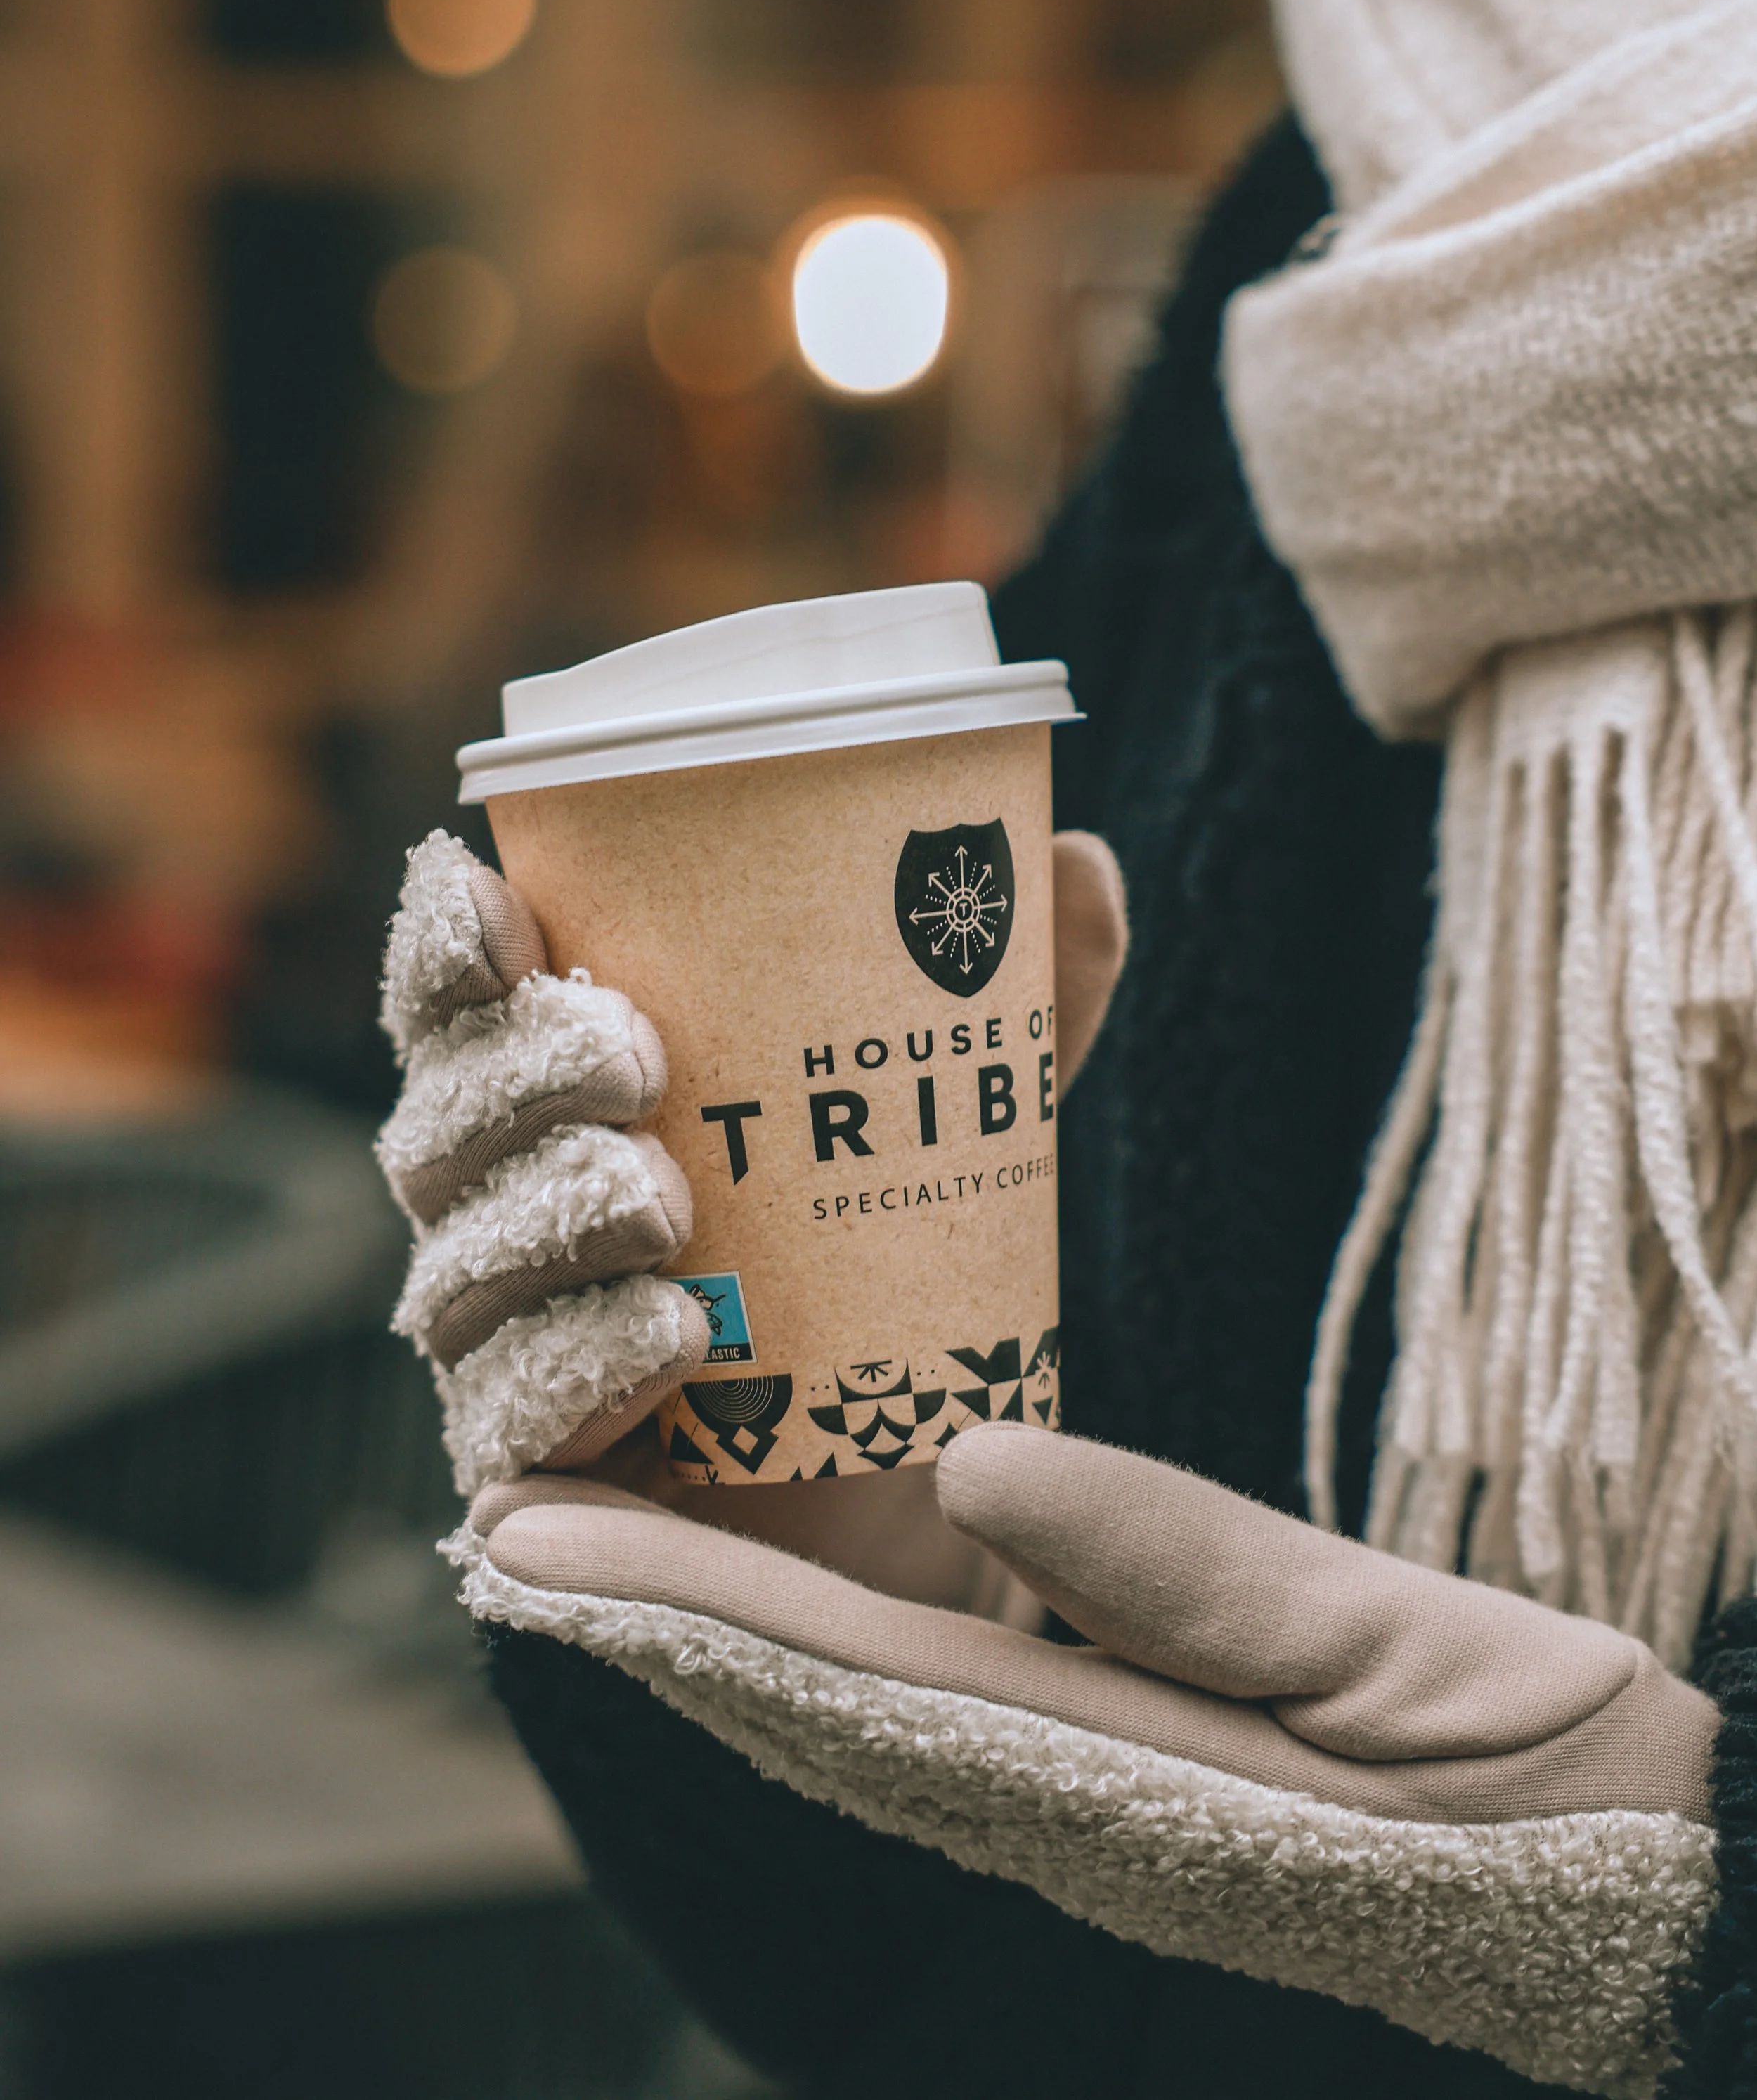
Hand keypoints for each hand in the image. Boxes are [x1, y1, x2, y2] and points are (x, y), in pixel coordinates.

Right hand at [377, 829, 1127, 1539]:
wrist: (899, 1494)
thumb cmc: (886, 1279)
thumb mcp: (955, 1129)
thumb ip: (1010, 1006)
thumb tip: (1079, 857)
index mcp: (558, 1106)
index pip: (459, 1012)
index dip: (449, 951)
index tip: (497, 901)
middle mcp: (503, 1218)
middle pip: (441, 1131)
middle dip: (516, 1081)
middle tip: (636, 1062)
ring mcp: (503, 1352)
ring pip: (462, 1272)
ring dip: (548, 1221)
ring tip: (663, 1202)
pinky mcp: (533, 1475)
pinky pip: (513, 1420)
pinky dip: (581, 1370)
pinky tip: (672, 1338)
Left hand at [458, 1423, 1719, 2098]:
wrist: (1652, 1907)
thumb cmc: (1555, 1800)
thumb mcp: (1402, 1673)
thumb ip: (1190, 1575)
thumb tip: (980, 1464)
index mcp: (1112, 1776)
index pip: (840, 1676)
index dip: (673, 1606)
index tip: (530, 1546)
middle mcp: (1066, 1793)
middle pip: (803, 1691)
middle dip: (644, 1612)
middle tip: (502, 1530)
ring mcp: (1097, 1790)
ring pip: (852, 1694)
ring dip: (710, 1618)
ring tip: (593, 1538)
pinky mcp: (1145, 1770)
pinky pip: (946, 1691)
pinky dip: (827, 1633)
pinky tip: (787, 1578)